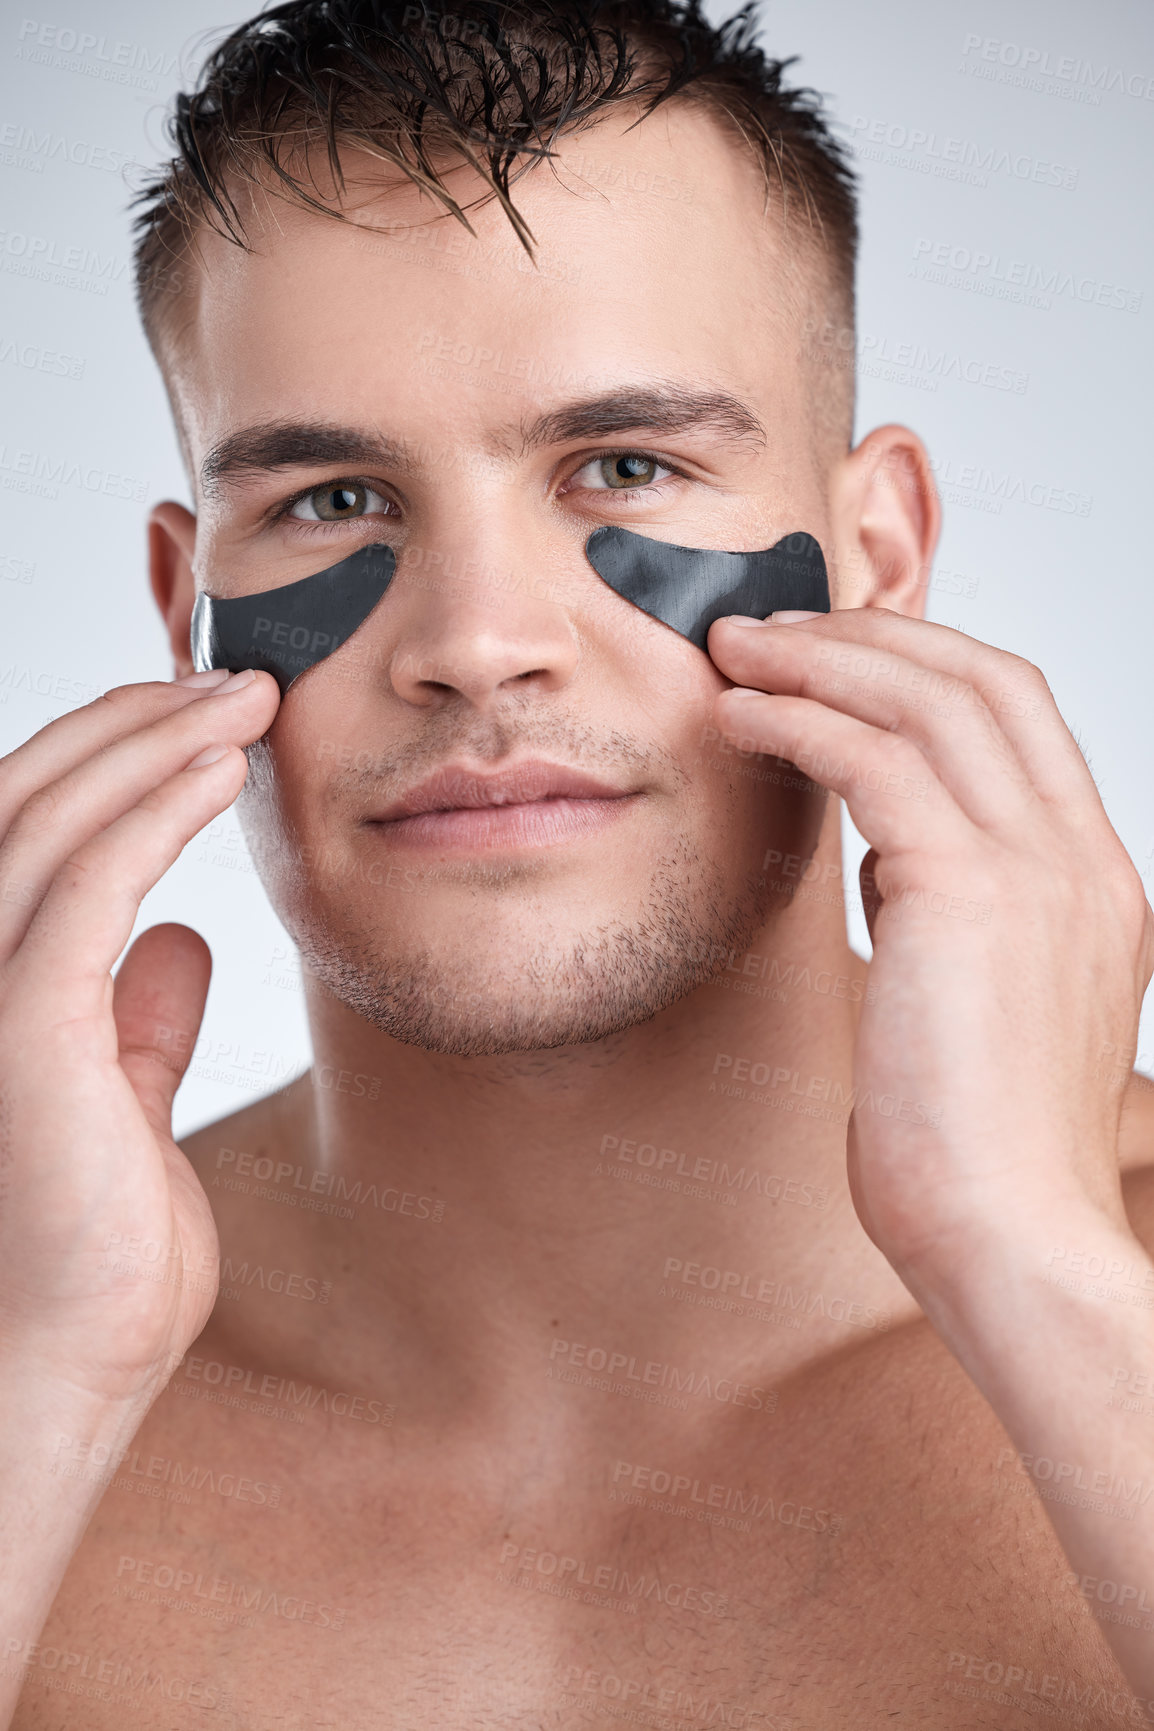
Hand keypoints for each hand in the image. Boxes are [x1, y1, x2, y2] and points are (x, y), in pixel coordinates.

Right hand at [0, 669, 278, 1405]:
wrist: (73, 1363)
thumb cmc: (97, 1248)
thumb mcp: (120, 1099)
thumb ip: (137, 1017)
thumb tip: (179, 940)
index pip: (26, 830)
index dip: (106, 758)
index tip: (198, 719)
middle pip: (26, 797)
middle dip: (129, 722)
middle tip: (236, 682)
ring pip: (51, 819)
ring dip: (151, 742)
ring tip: (246, 699)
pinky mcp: (17, 1027)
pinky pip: (86, 884)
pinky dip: (152, 810)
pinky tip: (218, 770)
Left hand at [708, 608, 1153, 1294]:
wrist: (1008, 1242)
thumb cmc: (971, 1154)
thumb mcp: (977, 1008)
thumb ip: (951, 920)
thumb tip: (890, 866)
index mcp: (1089, 881)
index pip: (1021, 718)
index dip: (923, 666)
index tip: (834, 659)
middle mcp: (1078, 857)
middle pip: (983, 678)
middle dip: (867, 636)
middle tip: (767, 629)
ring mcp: (1037, 867)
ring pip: (928, 698)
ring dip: (820, 657)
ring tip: (733, 649)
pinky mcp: (968, 892)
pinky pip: (873, 759)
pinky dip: (798, 720)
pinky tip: (736, 717)